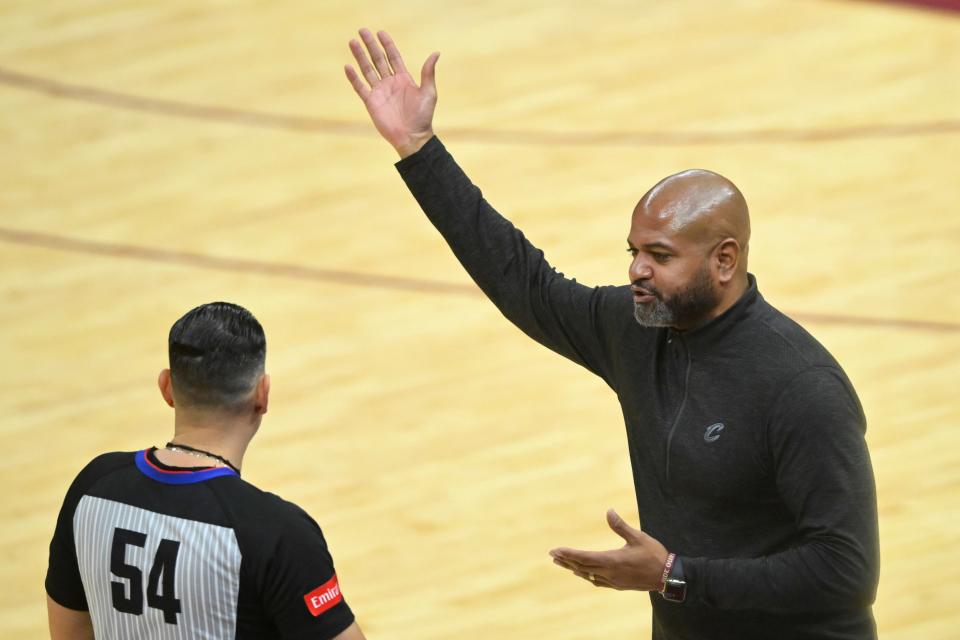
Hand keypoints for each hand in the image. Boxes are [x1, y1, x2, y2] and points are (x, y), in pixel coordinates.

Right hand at [345, 28, 439, 157]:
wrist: (413, 137)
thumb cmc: (423, 116)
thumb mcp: (428, 92)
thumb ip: (428, 72)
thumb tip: (436, 53)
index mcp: (403, 78)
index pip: (393, 57)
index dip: (387, 44)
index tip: (380, 32)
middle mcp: (390, 82)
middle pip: (378, 59)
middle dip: (370, 45)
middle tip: (363, 30)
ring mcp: (380, 92)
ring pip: (367, 70)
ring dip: (360, 56)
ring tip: (352, 42)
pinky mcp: (371, 103)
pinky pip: (360, 87)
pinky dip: (354, 78)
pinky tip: (348, 67)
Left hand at [549, 509, 668, 590]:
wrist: (668, 577)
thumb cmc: (654, 555)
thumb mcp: (638, 537)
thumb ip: (620, 526)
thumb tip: (608, 511)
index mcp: (612, 561)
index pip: (584, 557)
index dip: (568, 554)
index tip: (555, 550)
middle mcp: (610, 573)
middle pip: (582, 567)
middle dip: (566, 560)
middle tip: (553, 554)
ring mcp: (613, 581)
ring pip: (588, 575)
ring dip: (574, 568)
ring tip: (562, 563)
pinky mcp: (618, 585)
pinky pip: (597, 581)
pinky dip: (587, 576)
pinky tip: (583, 573)